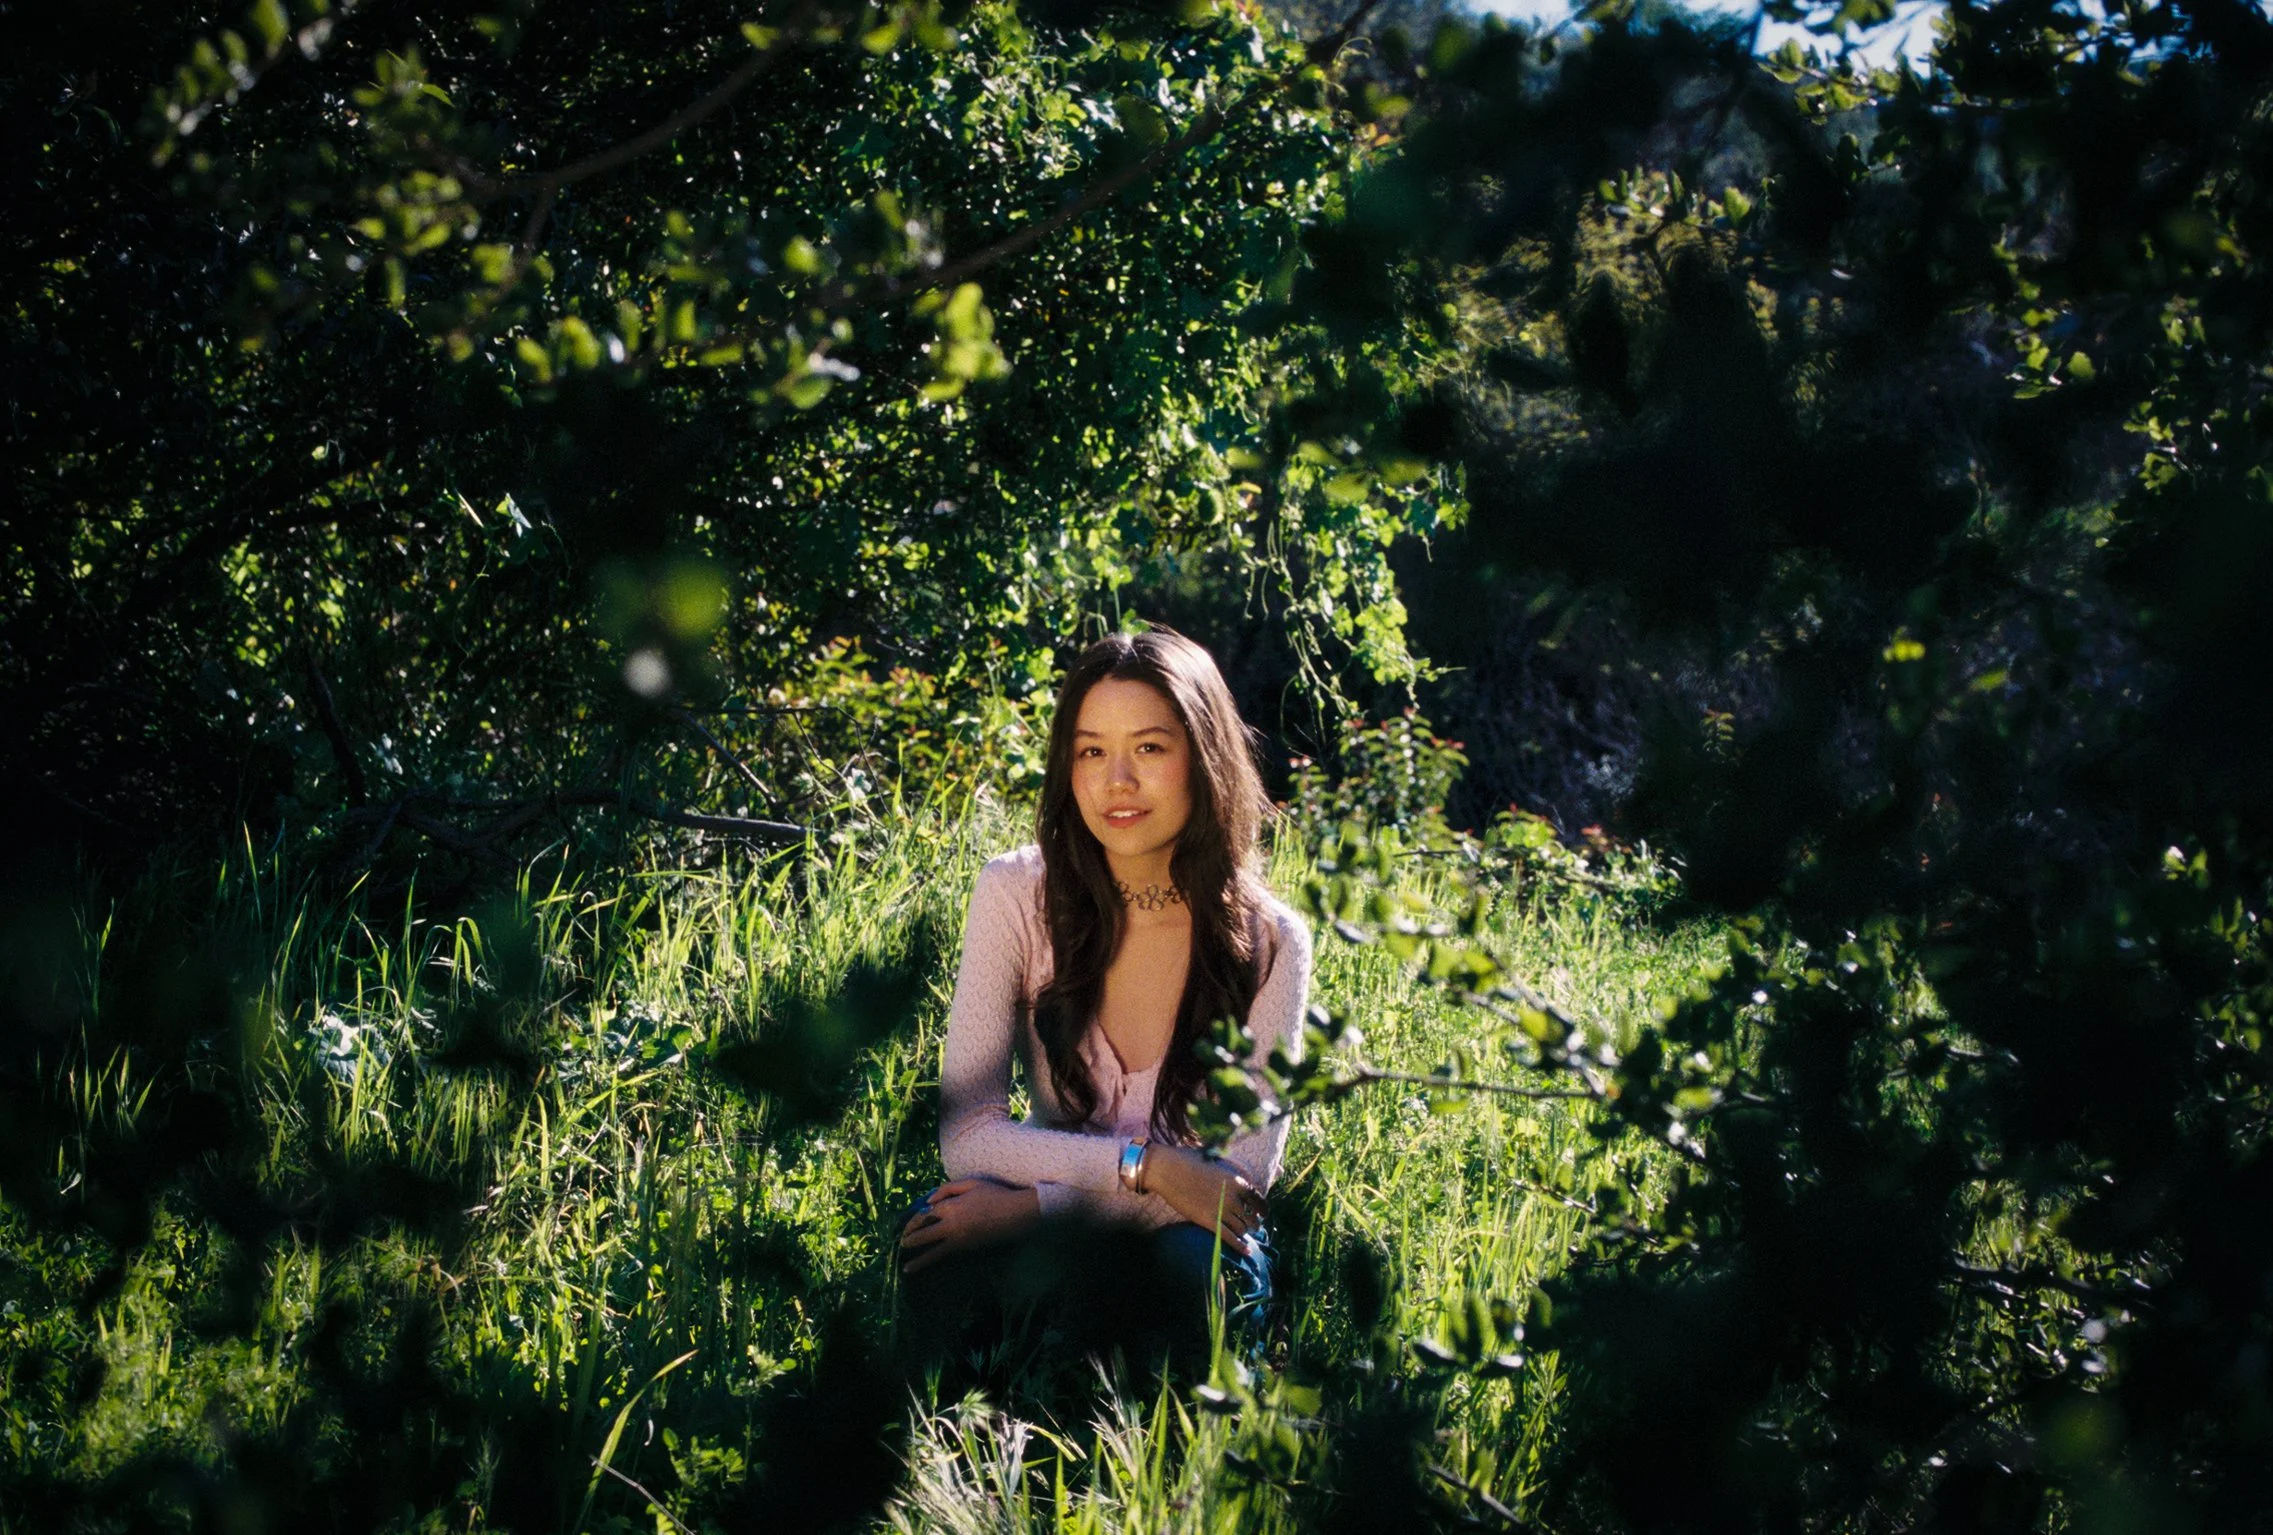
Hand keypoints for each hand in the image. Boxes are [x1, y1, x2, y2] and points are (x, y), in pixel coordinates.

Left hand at [898, 1178, 1039, 1274]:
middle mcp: (951, 1225)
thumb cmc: (996, 1194)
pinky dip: (933, 1262)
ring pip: (933, 1251)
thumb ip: (947, 1189)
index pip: (925, 1214)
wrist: (1017, 1214)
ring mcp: (959, 1239)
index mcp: (951, 1206)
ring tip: (906, 1268)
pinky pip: (946, 1255)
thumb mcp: (971, 1183)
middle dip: (910, 1239)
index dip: (914, 1220)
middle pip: (924, 1233)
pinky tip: (927, 1267)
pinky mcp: (968, 1248)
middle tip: (902, 1244)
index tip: (907, 1226)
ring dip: (918, 1259)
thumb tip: (930, 1200)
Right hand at [1141, 1145, 1266, 1249]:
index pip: (1258, 1199)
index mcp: (1237, 1181)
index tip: (1263, 1214)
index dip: (1263, 1209)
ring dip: (1244, 1232)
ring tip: (1243, 1232)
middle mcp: (1232, 1197)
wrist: (1168, 1169)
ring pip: (1241, 1228)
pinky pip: (1229, 1237)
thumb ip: (1229, 1176)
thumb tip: (1238, 1183)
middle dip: (1254, 1223)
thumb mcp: (1217, 1164)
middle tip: (1254, 1226)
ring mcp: (1220, 1210)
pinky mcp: (1208, 1221)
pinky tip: (1247, 1251)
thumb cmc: (1190, 1161)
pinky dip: (1240, 1246)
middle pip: (1251, 1217)